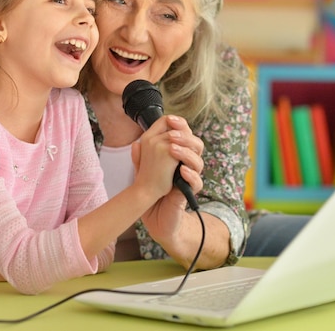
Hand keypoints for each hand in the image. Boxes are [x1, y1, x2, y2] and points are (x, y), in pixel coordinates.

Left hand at [137, 115, 203, 236]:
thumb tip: (135, 143)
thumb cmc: (151, 191)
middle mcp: (186, 164)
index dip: (181, 125)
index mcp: (177, 155)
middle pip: (197, 144)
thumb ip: (140, 158)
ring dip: (186, 153)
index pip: (185, 135)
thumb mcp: (142, 172)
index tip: (170, 119)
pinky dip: (190, 175)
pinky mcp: (190, 192)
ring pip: (199, 161)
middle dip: (186, 137)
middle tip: (172, 136)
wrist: (153, 215)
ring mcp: (189, 178)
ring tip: (173, 150)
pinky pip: (197, 182)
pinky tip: (182, 171)